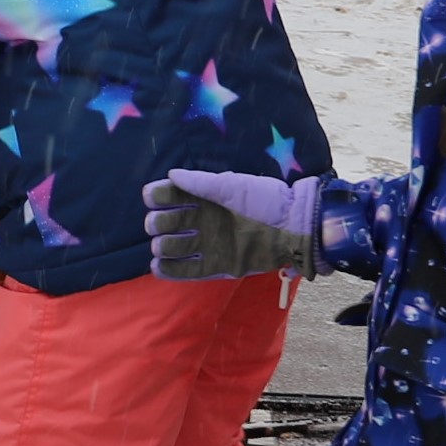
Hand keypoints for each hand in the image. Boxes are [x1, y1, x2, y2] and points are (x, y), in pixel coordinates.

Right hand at [144, 170, 316, 278]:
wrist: (293, 228)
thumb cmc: (266, 201)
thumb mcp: (233, 187)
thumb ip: (202, 183)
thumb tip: (172, 174)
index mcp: (206, 198)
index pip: (172, 196)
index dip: (158, 196)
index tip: (152, 197)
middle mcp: (203, 221)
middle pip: (167, 222)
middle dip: (158, 222)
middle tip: (158, 224)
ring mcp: (209, 244)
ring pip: (174, 247)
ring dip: (162, 245)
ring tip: (161, 245)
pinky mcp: (217, 265)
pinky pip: (187, 270)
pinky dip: (170, 270)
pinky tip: (158, 266)